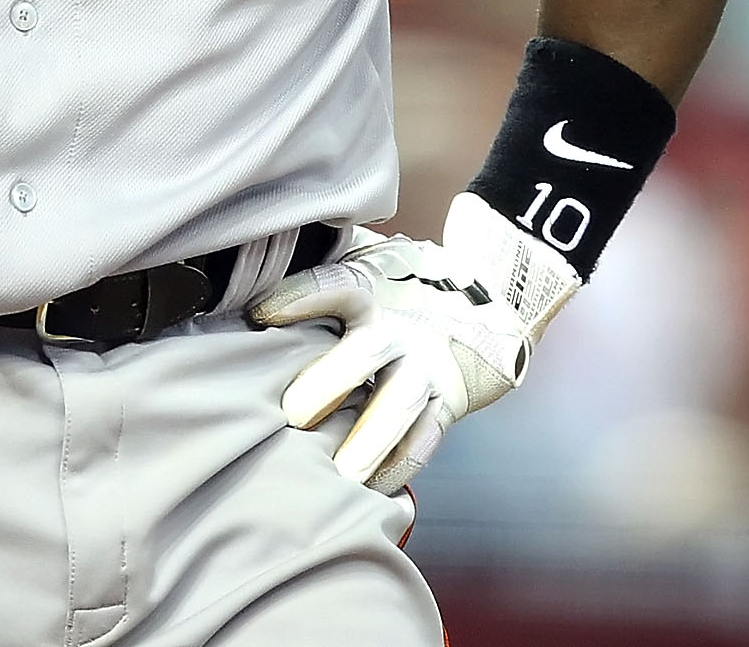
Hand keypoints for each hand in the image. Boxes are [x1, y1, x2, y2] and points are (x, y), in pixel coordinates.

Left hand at [249, 192, 581, 492]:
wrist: (492, 298)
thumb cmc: (403, 282)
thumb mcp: (370, 260)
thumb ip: (326, 260)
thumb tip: (256, 264)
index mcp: (373, 288)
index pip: (336, 285)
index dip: (301, 297)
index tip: (262, 313)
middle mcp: (401, 327)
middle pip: (368, 351)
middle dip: (331, 381)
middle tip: (293, 412)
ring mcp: (427, 368)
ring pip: (400, 405)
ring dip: (369, 440)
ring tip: (340, 475)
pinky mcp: (446, 403)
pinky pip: (424, 440)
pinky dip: (398, 466)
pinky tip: (369, 489)